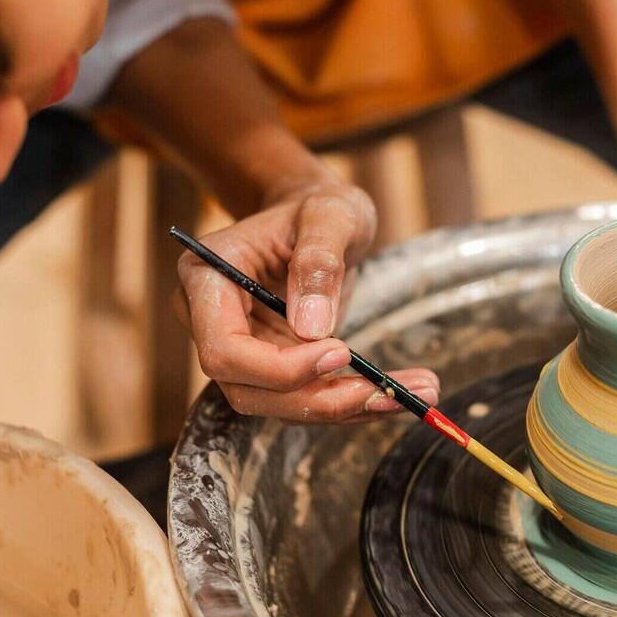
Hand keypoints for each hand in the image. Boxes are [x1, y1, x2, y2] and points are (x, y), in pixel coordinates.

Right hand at [175, 181, 439, 422]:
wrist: (319, 220)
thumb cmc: (318, 208)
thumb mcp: (329, 213)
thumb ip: (319, 260)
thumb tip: (312, 327)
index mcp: (207, 279)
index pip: (223, 349)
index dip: (278, 367)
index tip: (340, 350)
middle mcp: (212, 322)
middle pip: (248, 389)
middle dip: (318, 399)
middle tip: (386, 393)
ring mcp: (242, 349)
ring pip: (279, 404)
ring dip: (343, 408)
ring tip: (409, 396)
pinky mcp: (274, 365)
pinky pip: (305, 397)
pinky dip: (351, 402)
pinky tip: (396, 394)